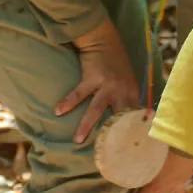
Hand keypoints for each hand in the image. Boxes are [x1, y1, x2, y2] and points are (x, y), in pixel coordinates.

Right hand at [59, 18, 142, 143]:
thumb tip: (130, 121)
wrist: (103, 40)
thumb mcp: (129, 82)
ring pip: (96, 109)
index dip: (131, 133)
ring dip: (85, 125)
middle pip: (117, 118)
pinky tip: (58, 111)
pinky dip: (68, 102)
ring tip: (77, 140)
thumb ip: (128, 100)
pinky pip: (78, 93)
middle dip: (112, 135)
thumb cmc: (116, 64)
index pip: (134, 118)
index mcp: (133, 94)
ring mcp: (107, 85)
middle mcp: (122, 91)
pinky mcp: (92, 78)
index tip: (129, 150)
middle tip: (107, 152)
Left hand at [115, 149, 192, 192]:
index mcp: (154, 187)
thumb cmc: (164, 145)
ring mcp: (180, 184)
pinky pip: (180, 190)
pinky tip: (175, 192)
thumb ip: (130, 162)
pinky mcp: (187, 176)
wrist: (188, 140)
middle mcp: (168, 190)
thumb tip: (114, 162)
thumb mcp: (143, 155)